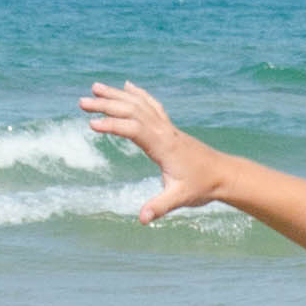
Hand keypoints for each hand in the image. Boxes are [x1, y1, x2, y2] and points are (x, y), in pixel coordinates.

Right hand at [81, 81, 226, 221]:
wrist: (224, 174)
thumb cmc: (201, 186)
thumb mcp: (179, 199)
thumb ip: (159, 207)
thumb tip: (142, 219)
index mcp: (164, 146)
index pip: (134, 129)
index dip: (113, 126)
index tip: (91, 125)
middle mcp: (164, 131)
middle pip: (132, 111)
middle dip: (106, 105)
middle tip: (81, 102)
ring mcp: (167, 127)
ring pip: (140, 104)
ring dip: (117, 95)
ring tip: (95, 88)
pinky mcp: (169, 128)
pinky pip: (151, 105)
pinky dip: (138, 94)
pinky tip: (127, 87)